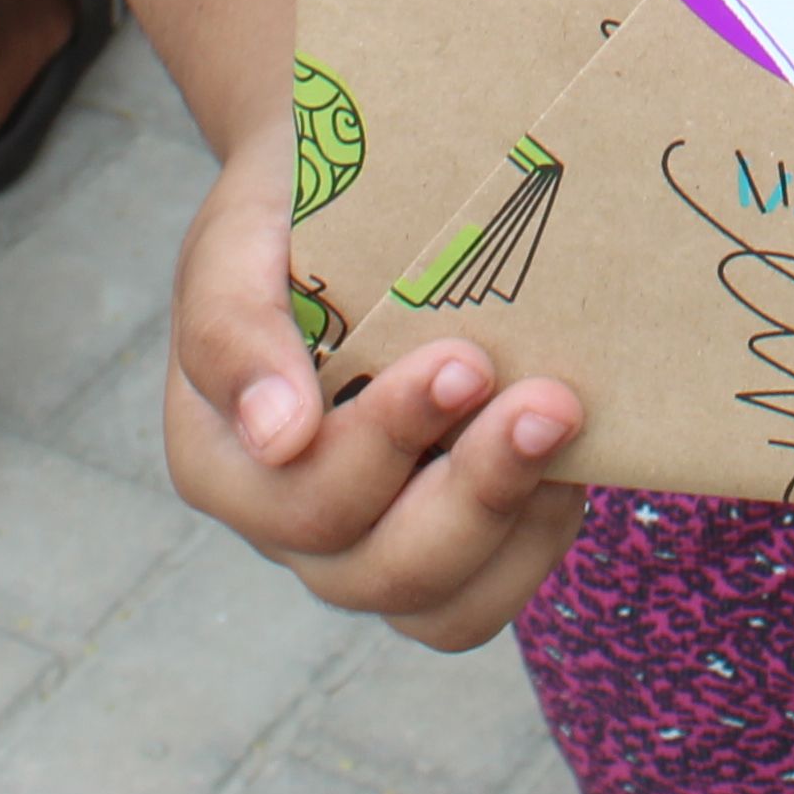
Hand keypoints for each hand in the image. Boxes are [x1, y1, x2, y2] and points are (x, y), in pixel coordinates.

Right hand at [165, 143, 581, 647]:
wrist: (357, 188)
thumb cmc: (288, 211)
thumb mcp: (241, 237)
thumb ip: (232, 327)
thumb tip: (279, 437)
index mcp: (220, 458)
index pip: (298, 496)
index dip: (386, 444)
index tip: (463, 361)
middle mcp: (287, 523)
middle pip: (376, 569)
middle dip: (472, 489)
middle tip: (544, 398)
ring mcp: (367, 545)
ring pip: (440, 606)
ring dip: (514, 522)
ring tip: (565, 425)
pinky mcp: (445, 545)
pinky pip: (490, 592)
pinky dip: (539, 536)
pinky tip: (572, 456)